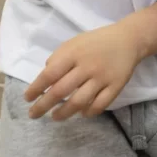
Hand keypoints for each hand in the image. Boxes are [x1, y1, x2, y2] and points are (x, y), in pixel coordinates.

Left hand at [24, 22, 142, 120]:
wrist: (129, 39)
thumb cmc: (96, 42)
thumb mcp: (74, 43)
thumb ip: (58, 58)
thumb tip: (45, 79)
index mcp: (74, 53)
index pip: (49, 74)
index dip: (36, 89)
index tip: (27, 99)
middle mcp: (87, 66)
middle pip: (60, 91)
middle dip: (43, 106)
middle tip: (34, 114)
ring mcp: (102, 77)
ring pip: (78, 102)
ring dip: (63, 113)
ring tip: (55, 117)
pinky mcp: (116, 86)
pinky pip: (100, 105)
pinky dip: (88, 112)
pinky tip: (81, 113)